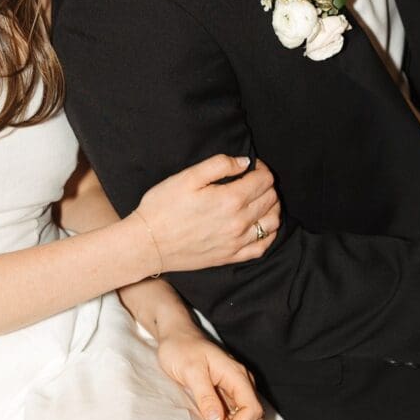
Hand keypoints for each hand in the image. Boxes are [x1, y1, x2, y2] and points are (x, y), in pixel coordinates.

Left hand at [120, 278, 263, 419]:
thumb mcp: (190, 371)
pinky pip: (235, 412)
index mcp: (237, 375)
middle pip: (256, 416)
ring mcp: (235, 387)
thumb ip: (205, 395)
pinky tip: (209, 417)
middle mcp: (241, 382)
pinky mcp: (226, 391)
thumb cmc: (181, 349)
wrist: (175, 335)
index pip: (254, 409)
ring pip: (247, 416)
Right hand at [135, 155, 279, 272]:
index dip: (261, 168)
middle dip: (266, 184)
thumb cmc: (163, 206)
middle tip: (253, 179)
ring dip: (272, 207)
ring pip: (273, 222)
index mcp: (231, 199)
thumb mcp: (188, 177)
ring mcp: (237, 242)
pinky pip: (263, 247)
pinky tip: (262, 225)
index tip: (251, 165)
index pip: (264, 179)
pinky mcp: (231, 257)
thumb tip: (244, 162)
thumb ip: (219, 164)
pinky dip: (269, 233)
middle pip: (270, 198)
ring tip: (260, 199)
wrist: (147, 244)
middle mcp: (239, 222)